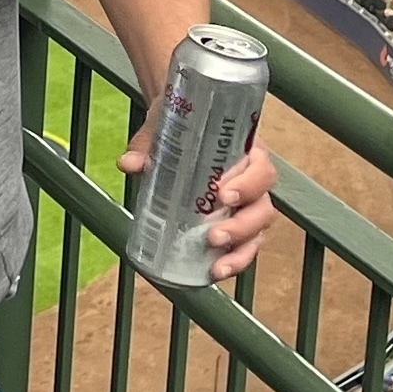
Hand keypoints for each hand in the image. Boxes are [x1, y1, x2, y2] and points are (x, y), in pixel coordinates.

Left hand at [119, 123, 278, 283]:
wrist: (182, 120)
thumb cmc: (182, 124)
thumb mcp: (165, 127)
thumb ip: (148, 144)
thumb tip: (129, 164)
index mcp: (248, 152)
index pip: (261, 170)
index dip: (248, 185)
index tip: (222, 194)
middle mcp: (254, 180)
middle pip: (263, 208)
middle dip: (241, 227)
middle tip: (214, 236)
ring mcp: (248, 204)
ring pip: (258, 231)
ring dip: (240, 250)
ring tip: (216, 265)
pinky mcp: (236, 221)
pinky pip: (245, 244)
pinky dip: (234, 259)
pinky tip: (214, 271)